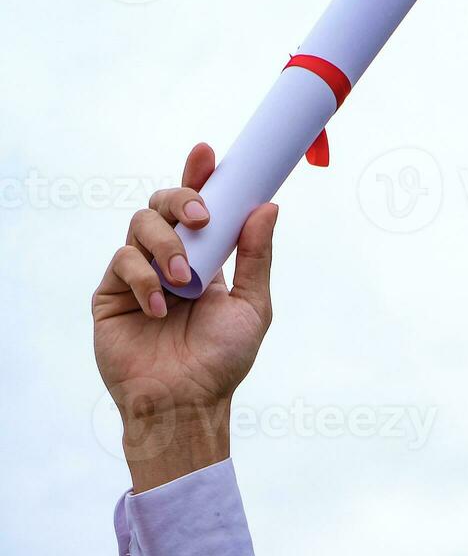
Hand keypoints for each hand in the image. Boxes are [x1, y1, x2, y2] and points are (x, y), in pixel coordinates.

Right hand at [92, 143, 278, 491]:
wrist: (185, 402)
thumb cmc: (221, 359)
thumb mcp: (253, 304)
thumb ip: (257, 256)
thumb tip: (269, 206)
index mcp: (206, 255)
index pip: (200, 205)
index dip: (200, 175)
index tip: (207, 153)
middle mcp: (170, 257)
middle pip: (164, 202)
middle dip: (183, 198)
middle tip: (204, 217)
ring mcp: (138, 272)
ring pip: (141, 223)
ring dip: (167, 245)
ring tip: (185, 281)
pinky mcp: (110, 293)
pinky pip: (121, 261)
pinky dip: (144, 278)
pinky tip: (160, 308)